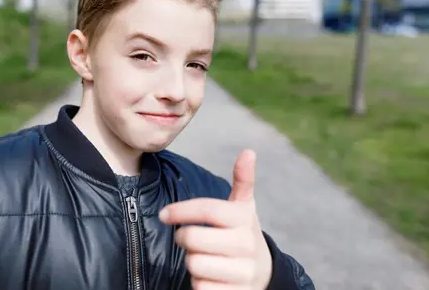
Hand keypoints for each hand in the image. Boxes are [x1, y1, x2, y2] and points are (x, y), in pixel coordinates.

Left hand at [158, 149, 272, 288]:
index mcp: (244, 219)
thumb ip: (243, 181)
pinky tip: (209, 276)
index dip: (181, 210)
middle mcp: (246, 245)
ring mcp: (242, 272)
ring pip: (193, 264)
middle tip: (186, 238)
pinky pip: (200, 287)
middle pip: (193, 238)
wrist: (264, 274)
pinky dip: (198, 283)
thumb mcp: (244, 208)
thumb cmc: (242, 234)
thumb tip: (248, 152)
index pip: (207, 209)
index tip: (163, 214)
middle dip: (183, 238)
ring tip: (202, 257)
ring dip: (191, 261)